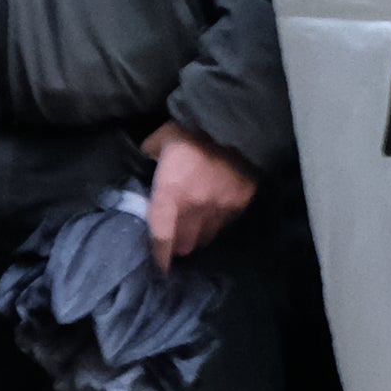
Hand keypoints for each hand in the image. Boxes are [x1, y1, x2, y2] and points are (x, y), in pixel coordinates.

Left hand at [141, 124, 256, 267]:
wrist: (231, 123)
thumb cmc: (188, 132)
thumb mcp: (158, 141)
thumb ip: (150, 159)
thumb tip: (149, 164)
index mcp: (170, 195)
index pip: (162, 236)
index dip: (160, 255)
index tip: (159, 267)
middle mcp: (194, 208)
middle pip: (185, 243)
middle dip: (179, 244)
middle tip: (176, 238)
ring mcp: (220, 208)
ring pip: (207, 236)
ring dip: (199, 234)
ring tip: (195, 227)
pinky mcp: (240, 203)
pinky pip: (226, 222)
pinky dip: (218, 221)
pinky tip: (215, 212)